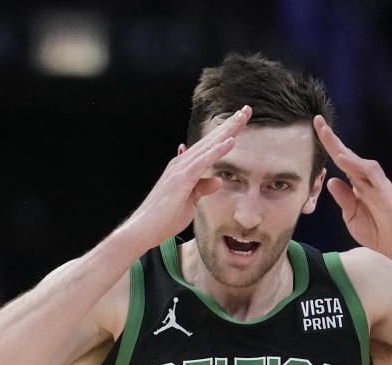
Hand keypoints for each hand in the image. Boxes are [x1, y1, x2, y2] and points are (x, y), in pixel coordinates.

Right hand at [127, 106, 250, 247]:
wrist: (144, 229)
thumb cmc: (164, 218)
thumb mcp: (191, 201)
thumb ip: (203, 188)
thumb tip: (218, 180)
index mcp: (184, 167)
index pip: (209, 146)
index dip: (226, 132)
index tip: (240, 121)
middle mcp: (182, 163)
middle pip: (210, 140)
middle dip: (230, 124)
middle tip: (247, 109)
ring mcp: (181, 170)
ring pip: (208, 146)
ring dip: (226, 131)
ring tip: (242, 117)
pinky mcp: (181, 180)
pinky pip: (203, 162)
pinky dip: (217, 151)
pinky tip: (231, 141)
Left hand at [313, 115, 391, 259]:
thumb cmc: (378, 232)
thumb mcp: (352, 216)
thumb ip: (343, 199)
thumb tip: (332, 180)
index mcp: (358, 186)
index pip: (341, 163)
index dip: (329, 147)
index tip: (315, 130)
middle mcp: (368, 181)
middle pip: (348, 155)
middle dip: (333, 139)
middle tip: (318, 121)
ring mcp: (378, 184)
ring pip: (359, 160)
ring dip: (342, 148)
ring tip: (327, 135)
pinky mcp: (386, 191)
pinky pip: (371, 173)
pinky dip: (356, 165)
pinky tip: (343, 159)